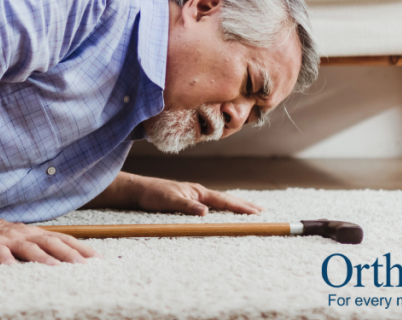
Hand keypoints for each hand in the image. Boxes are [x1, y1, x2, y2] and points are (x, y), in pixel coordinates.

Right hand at [0, 213, 99, 264]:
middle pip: (51, 242)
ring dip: (42, 258)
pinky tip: (12, 269)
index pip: (64, 239)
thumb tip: (71, 260)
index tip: (98, 260)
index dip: (81, 248)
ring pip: (28, 247)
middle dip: (68, 254)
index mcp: (37, 233)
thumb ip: (45, 247)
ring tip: (55, 268)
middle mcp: (26, 234)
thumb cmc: (4, 236)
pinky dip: (6, 260)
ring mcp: (9, 239)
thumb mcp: (26, 238)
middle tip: (83, 266)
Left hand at [134, 176, 261, 215]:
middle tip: (262, 211)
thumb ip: (187, 206)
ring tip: (250, 209)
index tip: (256, 212)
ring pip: (220, 200)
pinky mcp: (189, 200)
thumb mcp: (169, 201)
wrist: (139, 190)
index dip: (240, 207)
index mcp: (198, 191)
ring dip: (235, 205)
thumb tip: (205, 212)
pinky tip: (224, 210)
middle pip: (226, 199)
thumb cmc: (153, 195)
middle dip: (244, 204)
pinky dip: (223, 207)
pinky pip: (212, 204)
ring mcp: (195, 195)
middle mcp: (199, 192)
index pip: (223, 200)